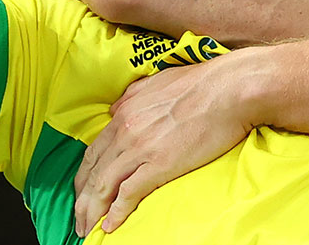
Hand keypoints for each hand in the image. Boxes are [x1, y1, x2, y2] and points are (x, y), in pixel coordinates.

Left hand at [72, 55, 255, 235]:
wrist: (230, 89)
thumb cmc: (202, 82)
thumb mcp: (158, 81)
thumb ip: (133, 94)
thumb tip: (116, 108)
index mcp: (125, 111)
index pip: (94, 150)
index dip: (84, 175)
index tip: (82, 191)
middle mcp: (126, 129)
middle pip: (92, 171)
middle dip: (81, 198)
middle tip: (78, 217)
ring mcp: (141, 147)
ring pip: (104, 185)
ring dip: (92, 211)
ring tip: (86, 228)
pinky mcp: (160, 164)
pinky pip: (129, 193)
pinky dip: (116, 212)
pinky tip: (109, 226)